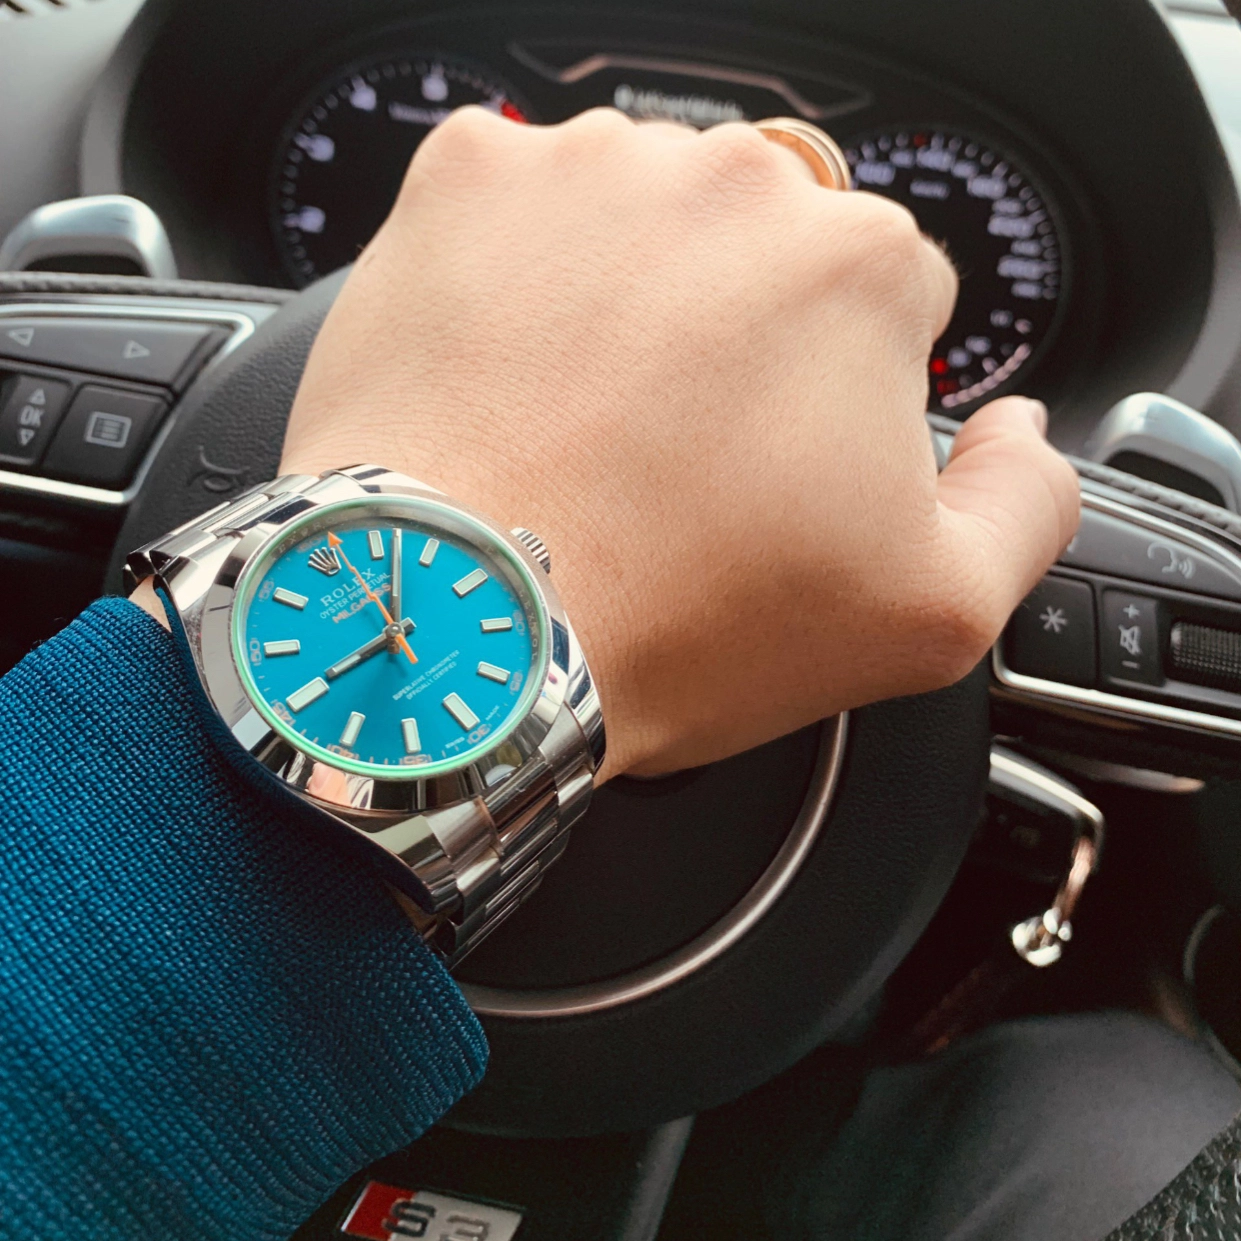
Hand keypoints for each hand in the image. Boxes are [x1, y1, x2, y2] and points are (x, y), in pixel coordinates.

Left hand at [282, 108, 1078, 778]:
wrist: (458, 621)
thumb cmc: (676, 619)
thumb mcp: (928, 615)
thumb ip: (1025, 504)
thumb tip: (1019, 430)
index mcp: (858, 268)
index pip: (882, 301)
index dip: (830, 394)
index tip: (771, 458)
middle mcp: (733, 186)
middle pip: (761, 251)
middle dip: (734, 336)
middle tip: (669, 451)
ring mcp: (591, 168)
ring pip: (642, 220)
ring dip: (626, 297)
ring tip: (580, 419)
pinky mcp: (467, 177)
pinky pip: (520, 205)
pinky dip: (518, 270)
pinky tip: (510, 368)